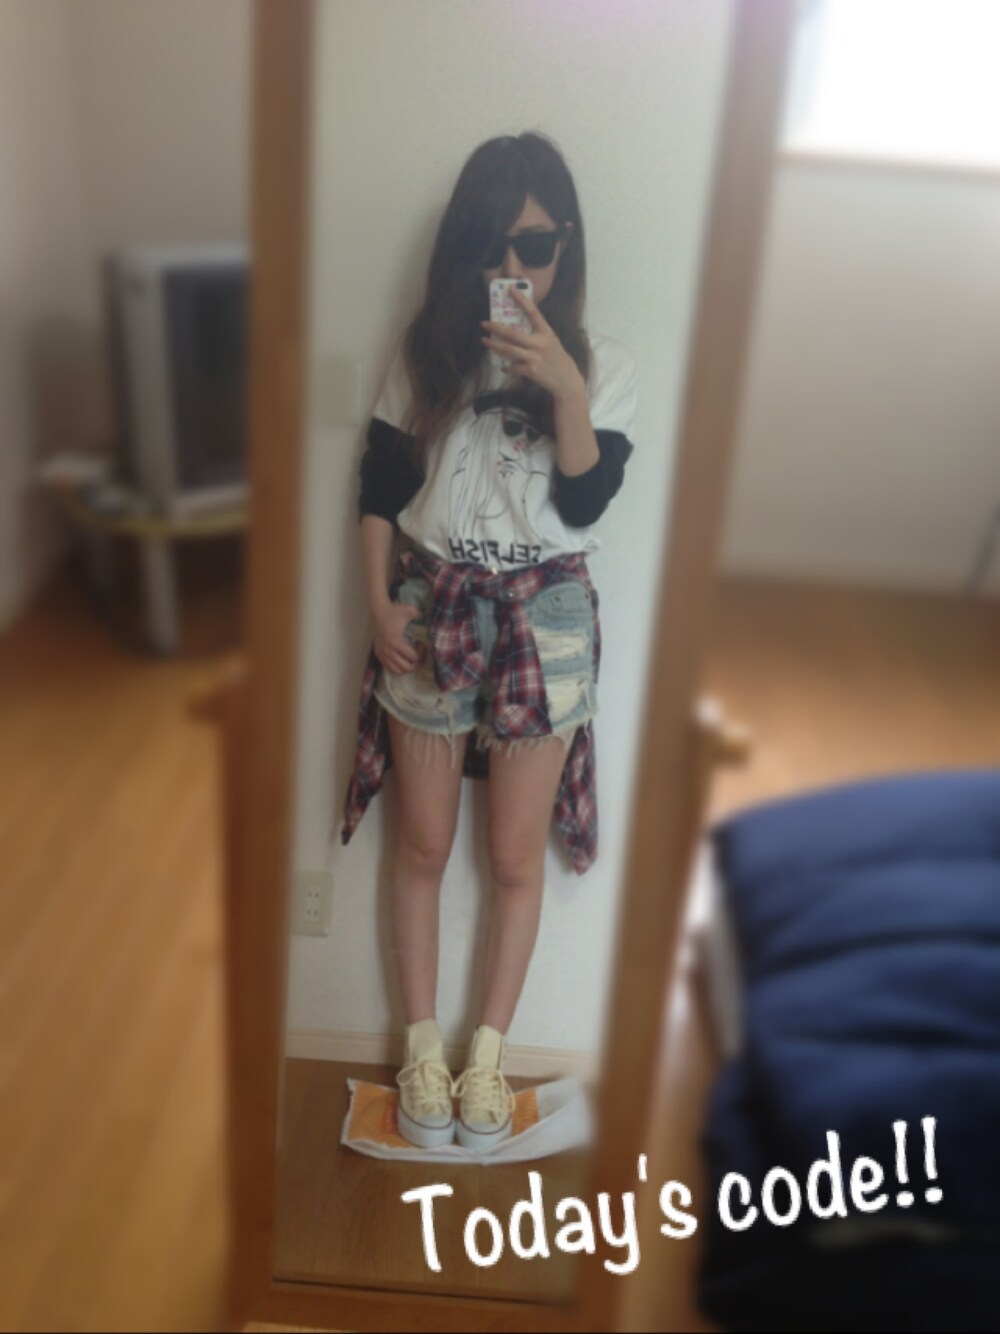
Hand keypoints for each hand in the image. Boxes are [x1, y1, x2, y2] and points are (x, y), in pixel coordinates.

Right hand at [372, 601, 425, 675]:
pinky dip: (397, 667)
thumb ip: (421, 615)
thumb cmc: (395, 611)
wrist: (378, 610)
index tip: (422, 645)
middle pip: (406, 667)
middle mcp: (388, 650)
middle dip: (415, 663)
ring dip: (406, 667)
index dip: (421, 654)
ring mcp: (382, 653)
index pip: (413, 657)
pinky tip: (401, 659)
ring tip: (410, 659)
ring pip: (397, 671)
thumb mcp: (410, 610)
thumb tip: (431, 620)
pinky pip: (389, 668)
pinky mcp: (378, 654)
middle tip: (418, 655)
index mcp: (396, 641)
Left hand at [481, 287, 585, 402]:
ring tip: (484, 341)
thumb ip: (537, 335)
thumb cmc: (558, 358)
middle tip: (484, 323)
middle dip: (496, 328)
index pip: (533, 312)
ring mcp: (534, 357)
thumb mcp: (551, 341)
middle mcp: (539, 343)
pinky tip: (503, 366)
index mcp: (546, 332)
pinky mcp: (530, 371)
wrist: (566, 380)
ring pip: (509, 350)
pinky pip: (513, 367)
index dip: (522, 300)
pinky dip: (506, 367)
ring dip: (494, 345)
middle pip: (513, 333)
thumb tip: (517, 330)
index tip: (511, 289)